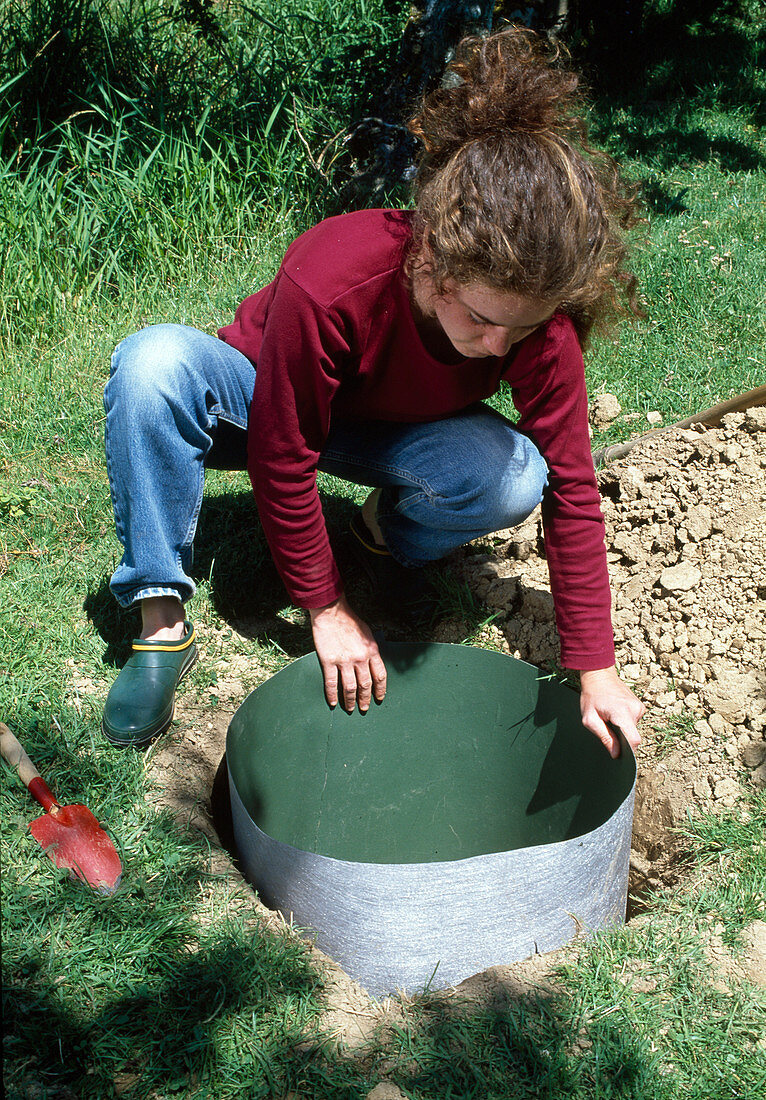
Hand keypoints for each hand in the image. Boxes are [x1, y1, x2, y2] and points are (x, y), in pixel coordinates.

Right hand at [309, 594, 386, 712]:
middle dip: (366, 699)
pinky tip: (333, 702)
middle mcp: (360, 658)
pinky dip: (332, 695)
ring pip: (350, 687)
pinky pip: (332, 683)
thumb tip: (374, 665)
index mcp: (372, 651)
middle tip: (364, 707)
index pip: (380, 675)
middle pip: (365, 685)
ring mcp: (344, 661)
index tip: (379, 698)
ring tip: (350, 708)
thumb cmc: (350, 621)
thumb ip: (372, 650)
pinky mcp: (329, 661)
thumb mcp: (368, 634)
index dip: (380, 689)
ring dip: (351, 700)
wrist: (331, 612)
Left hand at [579, 666, 644, 758]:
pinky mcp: (640, 706)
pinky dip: (625, 722)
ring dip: (622, 729)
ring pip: (633, 729)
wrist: (598, 674)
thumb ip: (605, 737)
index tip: (620, 755)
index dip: (628, 752)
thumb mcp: (590, 719)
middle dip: (621, 738)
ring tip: (609, 717)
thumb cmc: (591, 696)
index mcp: (622, 713)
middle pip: (633, 736)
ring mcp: (639, 707)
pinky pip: (634, 721)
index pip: (633, 740)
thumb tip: (616, 754)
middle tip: (606, 728)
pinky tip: (614, 713)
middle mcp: (635, 710)